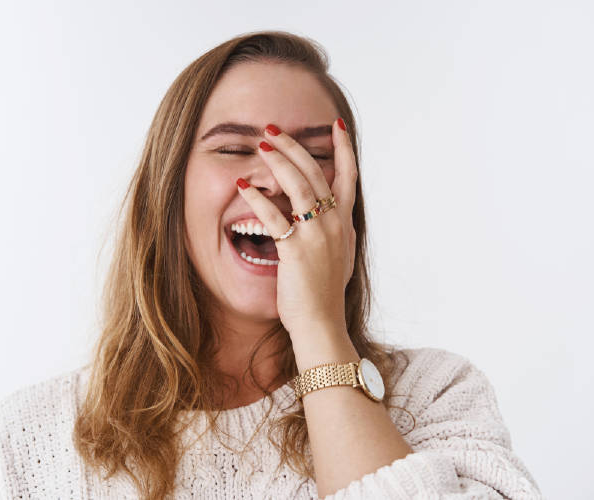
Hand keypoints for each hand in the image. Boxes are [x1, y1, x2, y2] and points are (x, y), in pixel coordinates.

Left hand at [236, 118, 357, 339]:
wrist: (321, 325)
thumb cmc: (325, 295)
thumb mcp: (341, 258)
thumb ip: (339, 234)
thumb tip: (337, 219)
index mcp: (345, 225)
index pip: (349, 177)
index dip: (343, 149)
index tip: (336, 126)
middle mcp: (335, 225)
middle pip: (317, 173)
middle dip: (296, 146)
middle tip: (275, 129)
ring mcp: (317, 236)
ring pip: (299, 186)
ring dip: (279, 161)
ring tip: (262, 145)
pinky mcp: (297, 250)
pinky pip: (275, 216)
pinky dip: (258, 198)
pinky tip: (244, 186)